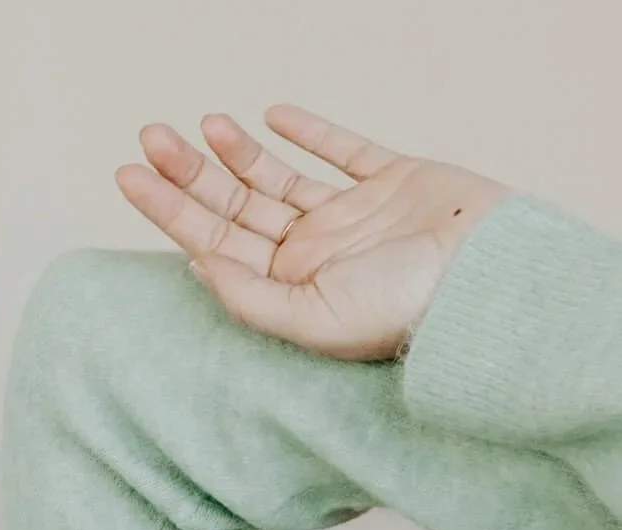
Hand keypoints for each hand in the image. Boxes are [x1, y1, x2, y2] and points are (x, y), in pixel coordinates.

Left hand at [115, 105, 511, 361]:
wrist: (492, 279)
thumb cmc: (409, 312)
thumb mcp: (315, 320)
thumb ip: (252, 298)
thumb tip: (197, 266)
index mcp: (298, 294)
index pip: (219, 247)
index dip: (171, 211)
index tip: (128, 174)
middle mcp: (321, 257)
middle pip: (240, 211)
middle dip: (190, 176)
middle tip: (149, 136)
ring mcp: (358, 219)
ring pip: (280, 180)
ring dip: (235, 155)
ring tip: (198, 125)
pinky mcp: (397, 183)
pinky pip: (344, 153)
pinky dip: (309, 132)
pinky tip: (271, 117)